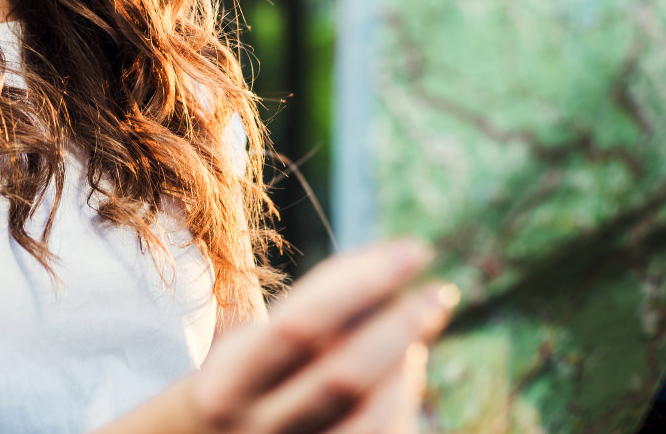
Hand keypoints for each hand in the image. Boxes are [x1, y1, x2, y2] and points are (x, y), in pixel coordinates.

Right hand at [188, 239, 455, 433]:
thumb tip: (374, 273)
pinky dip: (401, 403)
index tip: (412, 251)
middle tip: (440, 291)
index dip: (362, 283)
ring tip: (419, 327)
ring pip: (369, 416)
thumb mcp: (232, 352)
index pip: (300, 324)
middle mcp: (256, 428)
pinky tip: (407, 371)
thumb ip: (293, 316)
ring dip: (404, 366)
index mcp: (224, 383)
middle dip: (400, 327)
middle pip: (344, 374)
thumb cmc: (226, 392)